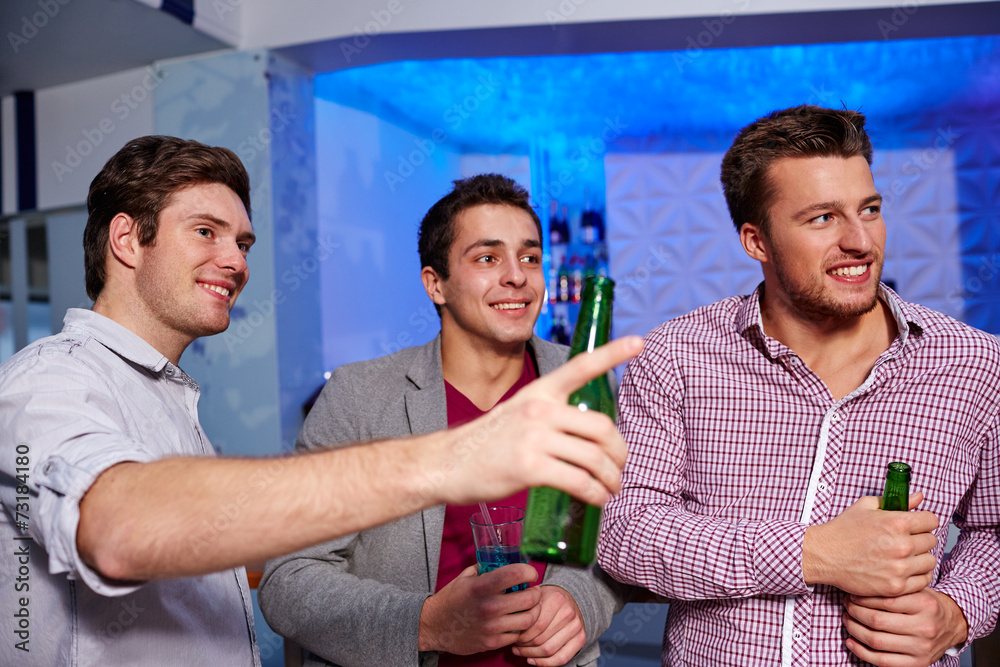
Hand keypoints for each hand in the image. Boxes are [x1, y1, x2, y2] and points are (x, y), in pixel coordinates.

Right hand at [418, 564, 540, 654]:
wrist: (434, 626)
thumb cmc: (451, 600)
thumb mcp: (465, 577)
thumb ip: (486, 568)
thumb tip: (505, 560)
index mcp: (481, 586)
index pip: (516, 574)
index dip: (529, 571)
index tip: (530, 573)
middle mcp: (489, 607)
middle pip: (530, 598)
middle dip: (536, 592)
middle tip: (533, 591)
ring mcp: (491, 627)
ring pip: (529, 619)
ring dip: (532, 611)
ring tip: (527, 607)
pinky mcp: (492, 643)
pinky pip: (518, 635)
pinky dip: (520, 627)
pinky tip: (514, 621)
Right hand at [441, 336, 642, 506]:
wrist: (446, 463)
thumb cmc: (486, 443)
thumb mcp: (517, 413)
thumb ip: (549, 416)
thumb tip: (584, 436)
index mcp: (539, 393)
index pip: (581, 366)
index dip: (613, 352)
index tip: (638, 341)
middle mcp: (540, 410)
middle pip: (602, 427)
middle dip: (620, 452)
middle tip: (620, 468)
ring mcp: (535, 438)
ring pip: (595, 458)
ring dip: (611, 479)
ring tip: (611, 489)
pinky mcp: (530, 468)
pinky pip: (579, 481)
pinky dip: (595, 494)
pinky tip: (597, 500)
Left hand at [512, 585, 586, 665]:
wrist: (569, 598)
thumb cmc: (547, 599)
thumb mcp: (536, 596)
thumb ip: (525, 607)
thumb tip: (511, 628)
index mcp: (556, 599)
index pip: (536, 625)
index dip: (522, 634)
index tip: (513, 636)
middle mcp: (568, 613)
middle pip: (541, 639)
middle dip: (524, 646)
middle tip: (515, 645)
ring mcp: (576, 626)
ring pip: (549, 650)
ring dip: (531, 655)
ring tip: (521, 652)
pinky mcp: (581, 638)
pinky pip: (562, 658)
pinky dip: (544, 663)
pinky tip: (532, 660)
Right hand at [802, 493, 937, 595]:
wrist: (824, 554)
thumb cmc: (844, 529)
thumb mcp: (867, 506)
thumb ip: (897, 502)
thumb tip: (919, 497)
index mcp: (897, 522)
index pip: (931, 520)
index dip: (924, 521)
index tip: (917, 525)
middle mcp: (902, 545)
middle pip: (931, 541)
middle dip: (921, 539)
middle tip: (906, 541)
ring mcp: (900, 568)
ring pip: (930, 562)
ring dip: (920, 558)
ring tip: (905, 557)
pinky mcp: (896, 586)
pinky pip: (923, 581)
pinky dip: (916, 576)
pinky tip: (903, 570)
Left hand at [843, 588, 968, 666]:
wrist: (952, 625)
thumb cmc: (927, 604)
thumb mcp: (917, 589)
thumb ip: (895, 587)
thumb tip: (860, 585)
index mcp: (925, 605)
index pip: (885, 600)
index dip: (863, 597)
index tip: (853, 594)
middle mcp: (925, 627)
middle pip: (877, 621)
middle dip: (855, 612)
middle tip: (847, 605)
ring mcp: (921, 648)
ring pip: (876, 641)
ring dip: (854, 630)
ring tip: (847, 620)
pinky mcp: (917, 664)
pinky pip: (882, 661)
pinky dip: (862, 652)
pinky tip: (851, 641)